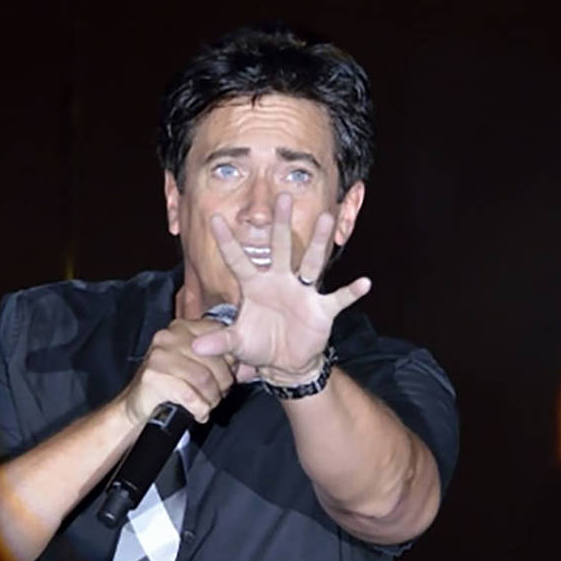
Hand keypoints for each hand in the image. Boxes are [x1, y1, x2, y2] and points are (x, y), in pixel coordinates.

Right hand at [119, 318, 234, 424]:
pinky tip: (199, 413)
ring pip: (204, 378)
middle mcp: (169, 337)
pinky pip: (189, 394)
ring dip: (212, 398)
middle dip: (223, 383)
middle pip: (214, 360)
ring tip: (210, 405)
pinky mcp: (153, 376)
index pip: (219, 335)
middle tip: (220, 396)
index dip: (229, 359)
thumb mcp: (196, 366)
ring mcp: (159, 355)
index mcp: (182, 328)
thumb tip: (247, 365)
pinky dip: (200, 408)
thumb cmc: (170, 385)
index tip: (229, 375)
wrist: (137, 405)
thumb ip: (219, 360)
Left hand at [191, 193, 369, 381]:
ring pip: (311, 262)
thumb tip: (195, 347)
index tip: (213, 219)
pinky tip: (364, 283)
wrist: (286, 363)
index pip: (238, 260)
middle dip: (280, 224)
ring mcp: (302, 293)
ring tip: (327, 218)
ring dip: (319, 242)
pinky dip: (352, 292)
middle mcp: (280, 281)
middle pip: (280, 248)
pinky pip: (339, 298)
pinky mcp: (322, 310)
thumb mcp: (237, 344)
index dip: (226, 242)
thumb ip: (220, 341)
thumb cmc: (260, 345)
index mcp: (255, 285)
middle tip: (282, 197)